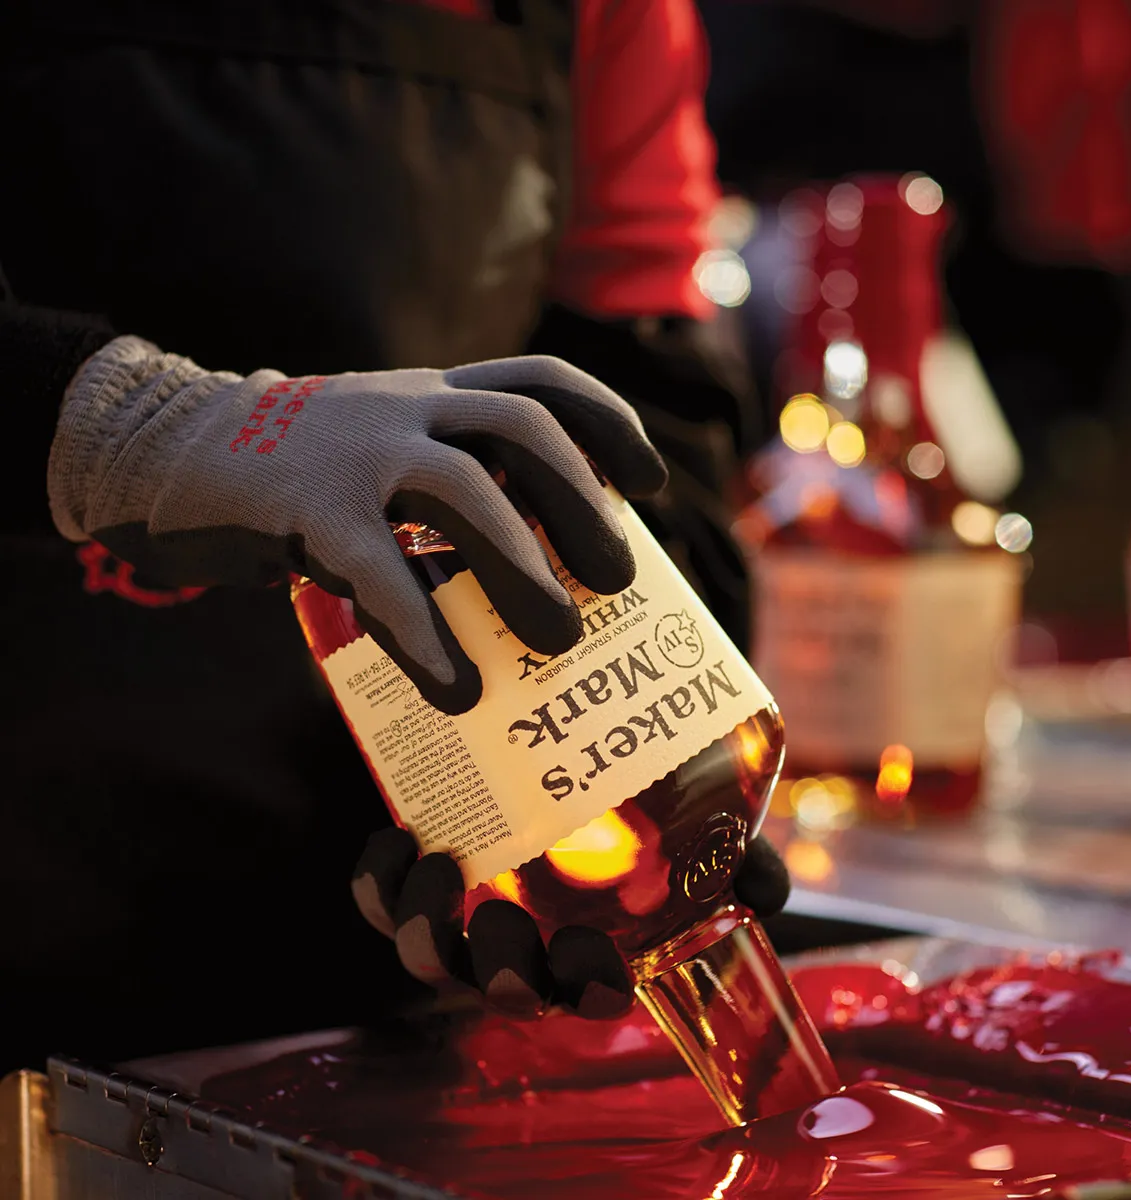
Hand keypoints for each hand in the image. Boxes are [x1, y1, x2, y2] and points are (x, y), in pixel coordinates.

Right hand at [48, 338, 666, 712]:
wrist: (168, 444)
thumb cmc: (301, 467)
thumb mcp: (384, 445)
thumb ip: (449, 482)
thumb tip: (533, 571)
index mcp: (433, 394)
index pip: (541, 381)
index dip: (610, 425)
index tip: (649, 484)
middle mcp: (406, 407)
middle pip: (522, 429)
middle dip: (582, 504)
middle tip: (617, 580)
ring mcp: (356, 451)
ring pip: (463, 494)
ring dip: (523, 570)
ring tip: (561, 641)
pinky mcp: (307, 509)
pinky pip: (380, 574)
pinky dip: (425, 634)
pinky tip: (457, 689)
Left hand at [351, 829, 791, 1020]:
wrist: (550, 745)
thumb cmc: (629, 806)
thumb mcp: (690, 827)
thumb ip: (731, 857)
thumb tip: (768, 892)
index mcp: (590, 947)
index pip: (591, 995)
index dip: (590, 985)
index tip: (592, 944)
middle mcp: (525, 944)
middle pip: (506, 990)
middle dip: (501, 970)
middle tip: (501, 918)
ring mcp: (463, 916)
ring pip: (431, 959)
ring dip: (423, 930)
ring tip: (438, 867)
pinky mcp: (413, 879)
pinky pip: (378, 903)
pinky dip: (378, 881)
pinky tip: (399, 837)